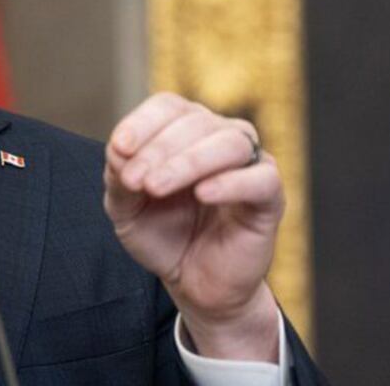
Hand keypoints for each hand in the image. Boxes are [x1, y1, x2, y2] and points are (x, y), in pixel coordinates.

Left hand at [103, 92, 282, 361]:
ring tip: (156, 188)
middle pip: (195, 121)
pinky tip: (203, 193)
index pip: (168, 107)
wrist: (193, 283)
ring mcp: (249, 165)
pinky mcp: (270, 197)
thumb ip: (119, 177)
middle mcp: (220, 137)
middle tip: (135, 181)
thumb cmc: (162, 235)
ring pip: (229, 143)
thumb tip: (118, 149)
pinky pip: (261, 178)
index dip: (142, 122)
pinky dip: (231, 182)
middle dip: (158, 150)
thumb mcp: (126, 208)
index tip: (119, 148)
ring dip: (188, 162)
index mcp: (184, 130)